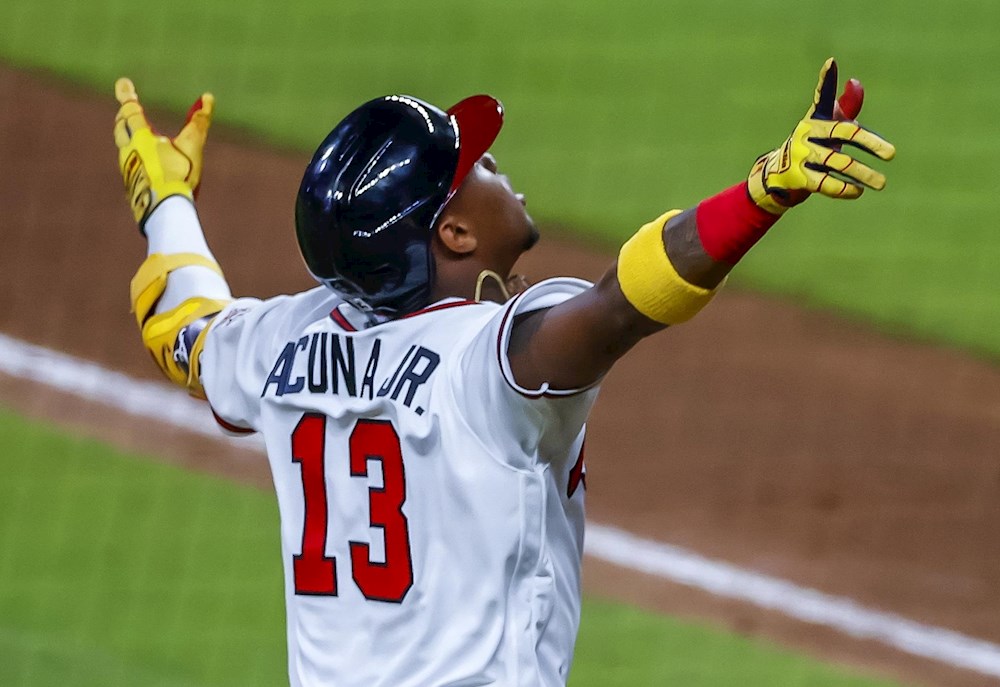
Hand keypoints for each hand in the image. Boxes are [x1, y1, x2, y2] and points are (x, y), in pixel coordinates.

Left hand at [113, 78, 213, 230]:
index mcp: (140, 137)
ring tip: (137, 135)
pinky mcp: (132, 186)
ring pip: (124, 146)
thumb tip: (208, 98)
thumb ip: (199, 122)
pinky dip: (135, 157)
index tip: (122, 83)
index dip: (126, 96)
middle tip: (127, 108)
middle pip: (121, 127)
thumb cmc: (178, 173)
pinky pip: (130, 165)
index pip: (130, 110)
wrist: (164, 209)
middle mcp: (129, 151)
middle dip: (125, 116)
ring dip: (128, 136)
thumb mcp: (192, 146)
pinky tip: (145, 165)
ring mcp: (128, 170)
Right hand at [747, 58, 895, 214]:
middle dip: (870, 143)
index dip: (826, 79)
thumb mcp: (828, 125)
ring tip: (881, 183)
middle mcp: (807, 132)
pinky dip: (844, 188)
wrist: (780, 173)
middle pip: (844, 133)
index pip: (823, 95)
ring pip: (838, 162)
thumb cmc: (814, 144)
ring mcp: (802, 154)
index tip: (831, 62)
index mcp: (817, 117)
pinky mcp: (798, 176)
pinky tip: (858, 191)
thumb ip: (846, 107)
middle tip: (892, 154)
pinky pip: (825, 183)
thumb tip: (855, 83)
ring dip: (863, 174)